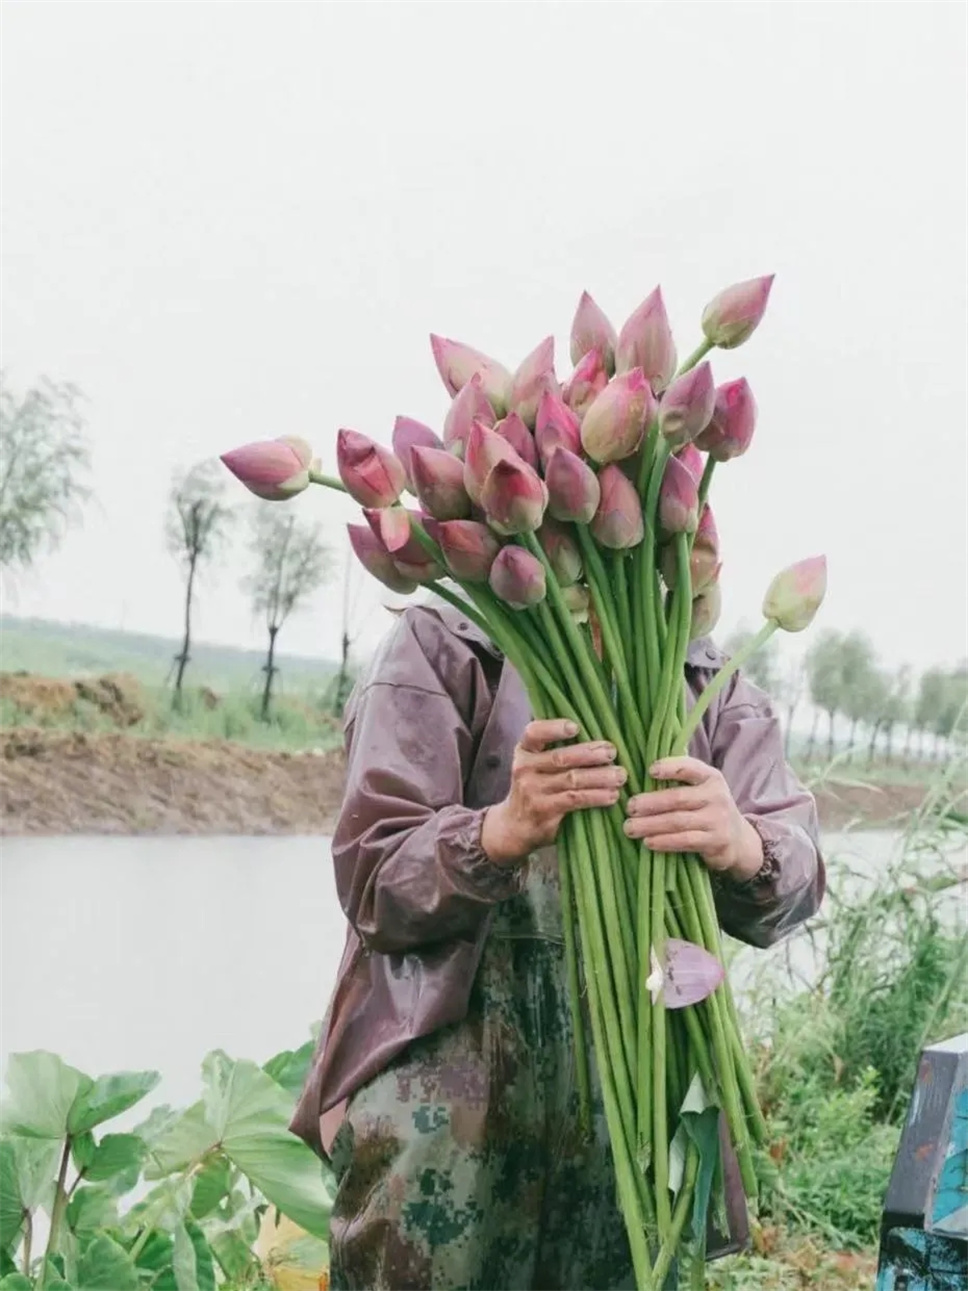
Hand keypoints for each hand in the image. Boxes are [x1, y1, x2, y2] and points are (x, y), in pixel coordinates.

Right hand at [482, 719, 625, 865]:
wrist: (514, 825)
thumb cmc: (535, 787)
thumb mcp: (535, 765)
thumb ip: (556, 749)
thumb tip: (598, 733)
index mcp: (524, 750)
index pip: (534, 733)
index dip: (554, 728)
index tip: (575, 727)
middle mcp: (524, 768)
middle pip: (560, 757)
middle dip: (590, 753)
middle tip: (611, 752)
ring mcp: (533, 791)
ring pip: (572, 780)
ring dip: (600, 777)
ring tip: (620, 775)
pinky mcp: (544, 810)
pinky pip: (575, 800)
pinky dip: (596, 796)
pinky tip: (612, 795)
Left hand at [623, 756, 762, 880]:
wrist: (738, 840)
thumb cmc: (707, 809)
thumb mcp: (701, 789)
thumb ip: (679, 779)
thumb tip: (640, 768)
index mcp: (710, 777)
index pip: (689, 768)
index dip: (669, 767)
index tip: (649, 771)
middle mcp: (716, 796)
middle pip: (678, 798)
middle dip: (650, 803)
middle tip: (629, 807)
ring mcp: (718, 820)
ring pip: (678, 821)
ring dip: (651, 825)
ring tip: (630, 827)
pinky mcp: (716, 841)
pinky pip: (686, 841)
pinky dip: (665, 842)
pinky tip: (648, 842)